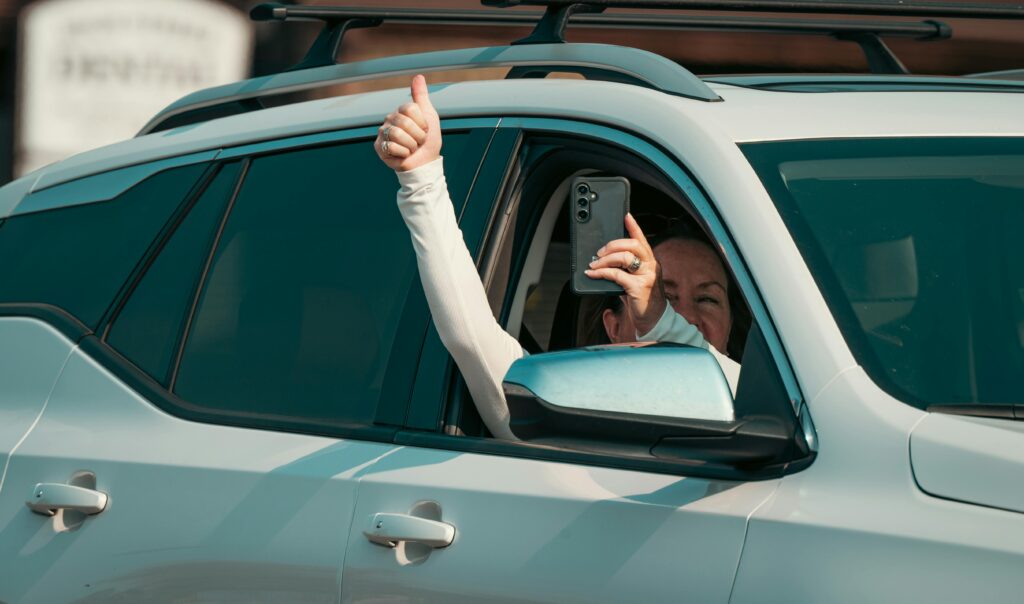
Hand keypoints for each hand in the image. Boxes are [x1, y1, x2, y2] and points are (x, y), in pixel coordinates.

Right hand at [374, 74, 441, 171]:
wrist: (425, 163)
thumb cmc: (428, 141)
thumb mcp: (429, 116)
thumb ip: (421, 96)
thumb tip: (418, 76)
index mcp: (401, 111)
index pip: (410, 108)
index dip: (422, 122)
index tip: (424, 129)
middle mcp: (390, 119)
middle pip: (404, 121)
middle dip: (417, 135)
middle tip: (418, 141)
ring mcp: (383, 132)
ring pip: (397, 134)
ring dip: (411, 145)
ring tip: (412, 148)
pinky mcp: (379, 147)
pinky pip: (391, 146)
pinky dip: (403, 153)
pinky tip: (404, 155)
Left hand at [584, 213, 666, 335]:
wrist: (652, 320)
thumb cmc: (642, 299)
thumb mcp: (634, 280)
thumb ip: (625, 269)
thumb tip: (602, 260)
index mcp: (650, 261)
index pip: (642, 239)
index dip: (634, 226)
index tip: (625, 215)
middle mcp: (651, 266)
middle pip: (632, 245)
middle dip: (612, 245)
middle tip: (599, 253)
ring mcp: (647, 276)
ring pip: (625, 257)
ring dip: (605, 260)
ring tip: (593, 264)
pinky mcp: (639, 288)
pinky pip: (617, 275)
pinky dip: (601, 273)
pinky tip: (593, 274)